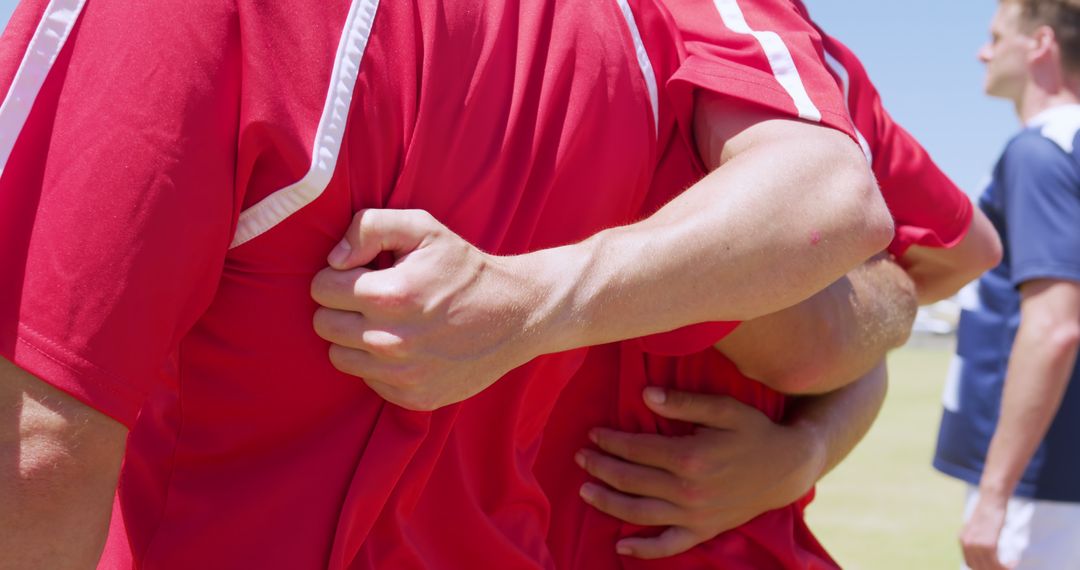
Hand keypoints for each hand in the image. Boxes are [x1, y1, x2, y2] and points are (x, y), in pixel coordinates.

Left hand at [310, 209, 547, 410]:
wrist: (516, 314)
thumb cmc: (464, 268)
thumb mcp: (423, 228)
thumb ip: (369, 227)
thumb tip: (334, 259)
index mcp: (388, 296)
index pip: (320, 288)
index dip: (338, 275)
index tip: (362, 273)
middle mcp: (390, 341)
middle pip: (324, 325)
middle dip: (341, 307)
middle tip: (373, 298)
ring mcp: (402, 375)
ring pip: (338, 357)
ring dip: (354, 339)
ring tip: (387, 322)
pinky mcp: (414, 398)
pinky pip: (368, 381)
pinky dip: (378, 365)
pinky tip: (407, 346)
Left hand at [576, 387, 825, 558]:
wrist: (788, 467)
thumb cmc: (754, 431)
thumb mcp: (724, 408)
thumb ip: (684, 402)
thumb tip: (645, 395)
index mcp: (690, 457)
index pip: (637, 449)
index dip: (610, 441)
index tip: (592, 434)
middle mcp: (688, 490)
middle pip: (632, 480)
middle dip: (601, 468)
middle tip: (580, 458)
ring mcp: (695, 515)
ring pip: (640, 512)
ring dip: (609, 503)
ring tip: (585, 492)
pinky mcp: (704, 530)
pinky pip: (669, 545)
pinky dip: (644, 550)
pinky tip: (621, 546)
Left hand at [960, 493, 1011, 569]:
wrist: (992, 499)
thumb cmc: (989, 513)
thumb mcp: (978, 528)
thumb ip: (977, 540)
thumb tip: (983, 553)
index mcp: (963, 540)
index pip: (970, 564)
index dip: (984, 569)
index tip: (996, 567)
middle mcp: (967, 543)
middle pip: (979, 568)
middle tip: (1007, 568)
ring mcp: (976, 544)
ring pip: (989, 568)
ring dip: (1002, 569)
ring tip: (1011, 566)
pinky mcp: (988, 544)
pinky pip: (996, 563)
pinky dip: (1006, 566)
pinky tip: (1014, 562)